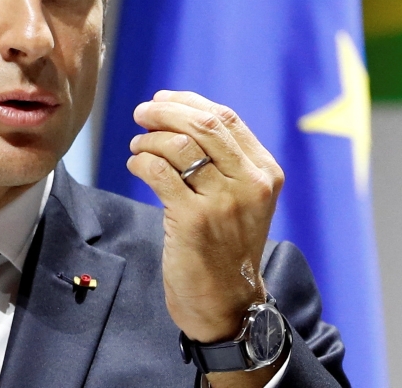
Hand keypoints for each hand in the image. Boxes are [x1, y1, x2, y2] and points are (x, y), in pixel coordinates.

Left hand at [128, 90, 284, 343]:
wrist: (227, 303)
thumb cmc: (226, 247)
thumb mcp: (242, 199)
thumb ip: (225, 161)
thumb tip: (179, 114)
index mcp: (265, 172)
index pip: (226, 118)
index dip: (188, 101)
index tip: (162, 99)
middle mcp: (250, 183)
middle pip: (203, 124)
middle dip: (165, 111)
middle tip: (141, 113)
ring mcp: (223, 202)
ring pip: (178, 146)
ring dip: (149, 139)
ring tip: (137, 147)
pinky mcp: (194, 220)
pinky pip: (159, 172)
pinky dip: (141, 161)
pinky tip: (136, 165)